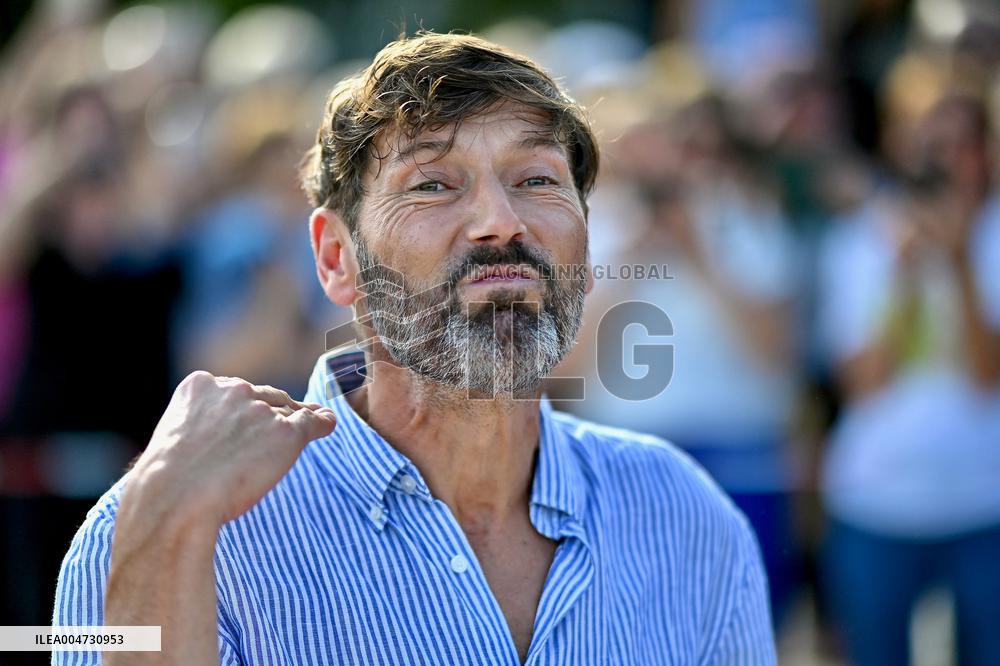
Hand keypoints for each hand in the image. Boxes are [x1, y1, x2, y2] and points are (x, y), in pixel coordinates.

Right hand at [122, 371, 336, 529]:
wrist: (176, 501)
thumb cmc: (168, 484)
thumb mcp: (176, 441)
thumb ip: (202, 428)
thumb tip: (229, 441)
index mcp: (201, 386)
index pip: (236, 390)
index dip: (247, 406)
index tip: (249, 418)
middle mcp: (235, 390)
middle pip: (267, 397)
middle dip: (272, 413)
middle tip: (273, 431)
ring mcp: (262, 411)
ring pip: (288, 412)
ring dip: (296, 420)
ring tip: (307, 424)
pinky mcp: (286, 433)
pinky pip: (312, 423)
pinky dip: (321, 424)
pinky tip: (327, 424)